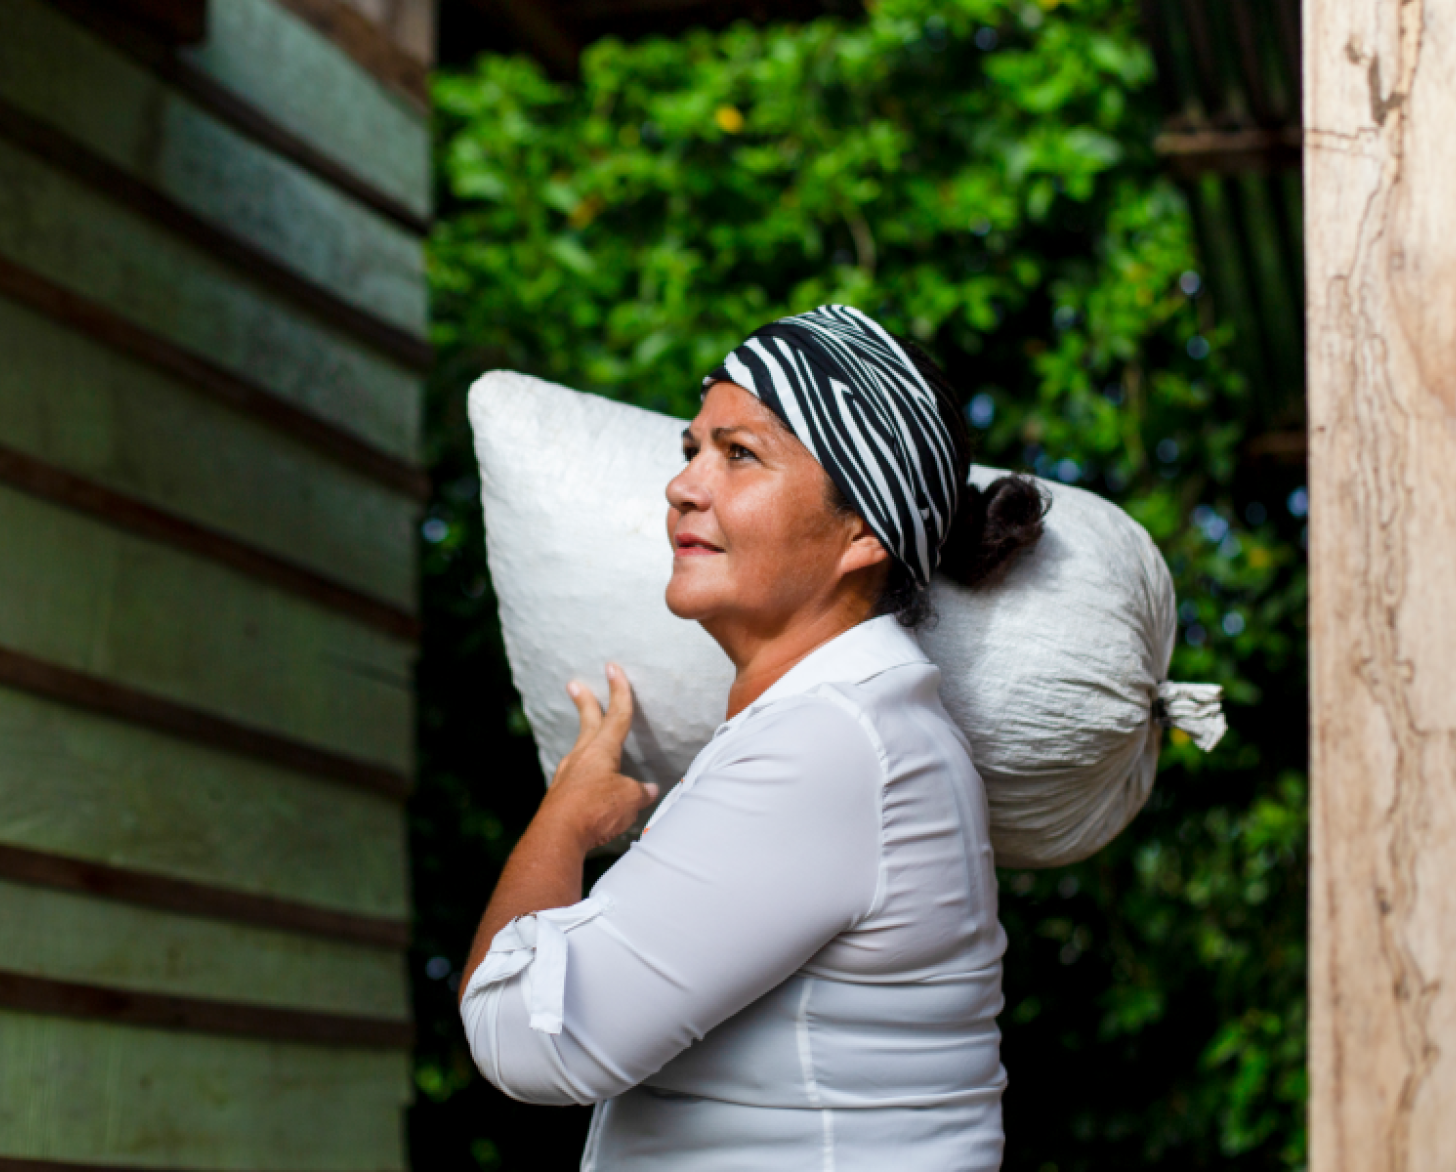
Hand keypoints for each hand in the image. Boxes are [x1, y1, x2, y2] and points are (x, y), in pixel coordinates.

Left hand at [538, 663, 658, 852]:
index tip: (612, 668)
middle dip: (585, 703)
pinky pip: (577, 778)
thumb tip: (649, 790)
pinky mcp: (561, 798)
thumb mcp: (629, 800)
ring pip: (581, 751)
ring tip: (592, 741)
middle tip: (574, 684)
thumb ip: (640, 792)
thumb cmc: (596, 811)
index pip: (617, 715)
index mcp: (602, 750)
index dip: (619, 691)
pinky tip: (591, 787)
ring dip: (586, 742)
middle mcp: (582, 758)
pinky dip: (586, 775)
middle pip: (588, 724)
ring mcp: (568, 777)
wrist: (558, 837)